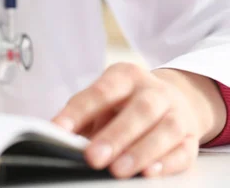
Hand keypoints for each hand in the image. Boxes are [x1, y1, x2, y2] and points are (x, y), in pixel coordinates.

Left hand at [52, 63, 220, 178]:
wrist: (171, 98)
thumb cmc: (126, 102)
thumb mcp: (103, 99)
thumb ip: (83, 116)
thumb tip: (59, 135)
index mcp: (125, 76)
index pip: (100, 91)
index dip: (78, 112)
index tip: (58, 130)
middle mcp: (154, 91)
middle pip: (139, 110)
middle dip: (115, 136)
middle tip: (92, 157)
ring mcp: (176, 113)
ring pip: (165, 130)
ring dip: (140, 152)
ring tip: (118, 170)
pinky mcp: (190, 138)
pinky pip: (183, 151)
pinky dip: (167, 163)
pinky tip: (149, 172)